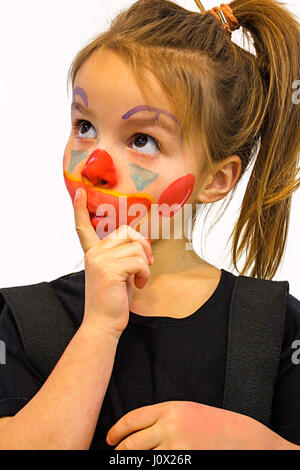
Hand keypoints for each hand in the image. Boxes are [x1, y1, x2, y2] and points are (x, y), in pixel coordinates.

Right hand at [73, 188, 152, 338]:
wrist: (103, 323)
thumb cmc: (113, 299)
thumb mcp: (117, 272)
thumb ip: (122, 255)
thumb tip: (140, 242)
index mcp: (93, 253)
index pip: (84, 227)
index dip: (80, 209)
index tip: (79, 192)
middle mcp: (94, 253)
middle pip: (127, 232)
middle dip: (142, 246)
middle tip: (146, 263)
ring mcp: (100, 260)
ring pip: (136, 248)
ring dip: (145, 265)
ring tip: (139, 279)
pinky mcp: (109, 269)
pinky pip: (139, 261)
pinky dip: (144, 273)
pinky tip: (139, 284)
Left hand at [106, 400, 296, 449]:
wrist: (240, 437)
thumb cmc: (211, 423)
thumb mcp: (184, 411)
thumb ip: (160, 418)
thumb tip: (135, 432)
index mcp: (169, 409)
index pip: (132, 419)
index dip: (116, 431)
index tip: (110, 439)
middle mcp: (169, 427)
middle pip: (131, 444)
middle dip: (119, 453)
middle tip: (115, 456)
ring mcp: (177, 447)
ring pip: (142, 460)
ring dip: (131, 462)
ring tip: (127, 461)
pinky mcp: (184, 461)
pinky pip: (160, 467)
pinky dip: (151, 466)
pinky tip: (151, 463)